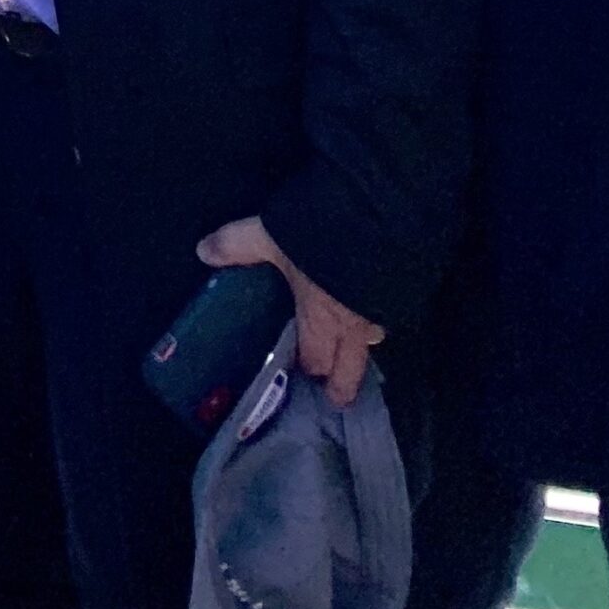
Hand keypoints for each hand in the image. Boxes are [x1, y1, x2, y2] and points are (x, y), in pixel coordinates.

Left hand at [197, 215, 384, 407]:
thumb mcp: (271, 235)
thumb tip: (203, 252)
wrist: (381, 213)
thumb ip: (238, 245)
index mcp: (321, 320)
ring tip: (352, 341)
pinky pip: (391, 313)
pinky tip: (375, 300)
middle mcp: (356, 326)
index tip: (302, 373)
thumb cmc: (321, 236)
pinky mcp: (405, 290)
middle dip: (343, 385)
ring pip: (373, 340)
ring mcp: (386, 310)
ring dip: (361, 345)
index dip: (308, 368)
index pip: (315, 360)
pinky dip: (380, 313)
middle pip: (351, 370)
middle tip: (336, 395)